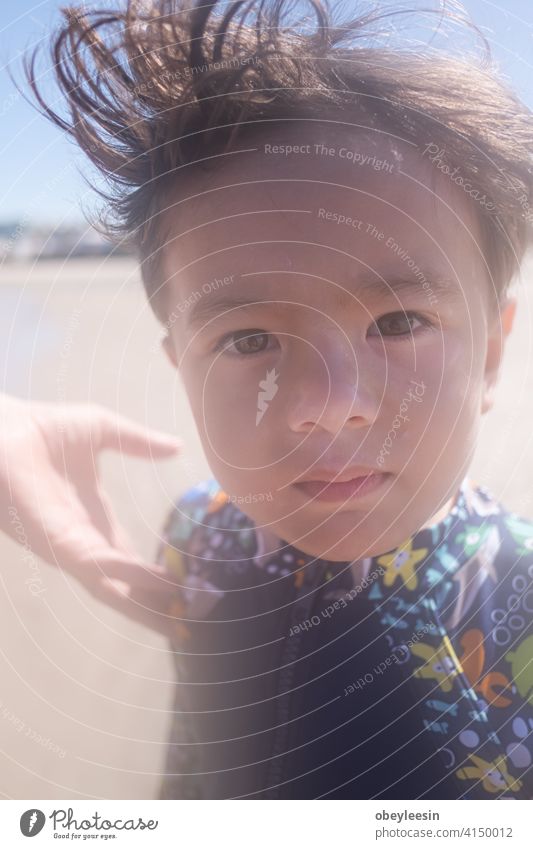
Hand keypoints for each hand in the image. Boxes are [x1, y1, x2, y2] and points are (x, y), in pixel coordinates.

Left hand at [0, 394, 182, 635]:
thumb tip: (178, 446)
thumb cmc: (45, 427)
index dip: (160, 579)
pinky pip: (100, 568)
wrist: (7, 426)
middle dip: (159, 605)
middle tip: (199, 616)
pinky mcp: (58, 545)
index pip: (132, 563)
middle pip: (127, 588)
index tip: (192, 590)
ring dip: (149, 605)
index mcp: (94, 521)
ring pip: (114, 591)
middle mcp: (85, 543)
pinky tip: (160, 580)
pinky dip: (130, 577)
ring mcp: (72, 548)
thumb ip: (140, 442)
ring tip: (185, 617)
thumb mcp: (104, 429)